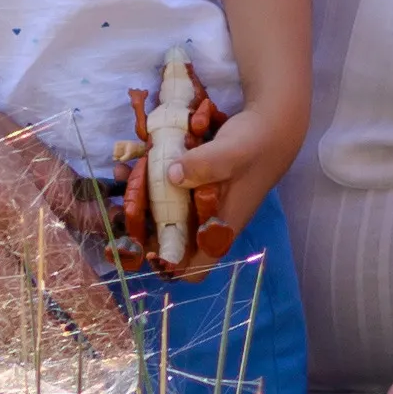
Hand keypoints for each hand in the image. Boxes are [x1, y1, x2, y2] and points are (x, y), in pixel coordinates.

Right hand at [0, 47, 145, 374]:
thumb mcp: (15, 140)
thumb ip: (63, 190)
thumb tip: (109, 225)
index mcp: (9, 205)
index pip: (68, 283)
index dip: (100, 326)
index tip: (122, 352)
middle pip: (27, 325)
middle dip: (65, 360)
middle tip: (86, 375)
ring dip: (15, 369)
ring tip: (39, 377)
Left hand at [115, 81, 305, 276]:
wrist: (270, 126)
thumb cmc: (255, 146)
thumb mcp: (231, 153)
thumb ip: (204, 164)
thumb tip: (172, 175)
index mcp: (219, 227)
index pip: (194, 268)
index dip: (168, 264)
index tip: (142, 241)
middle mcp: (206, 222)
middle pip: (168, 242)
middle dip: (141, 224)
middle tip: (122, 200)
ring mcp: (199, 205)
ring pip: (163, 216)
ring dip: (141, 199)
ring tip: (125, 172)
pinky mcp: (194, 187)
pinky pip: (166, 193)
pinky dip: (149, 180)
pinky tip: (138, 157)